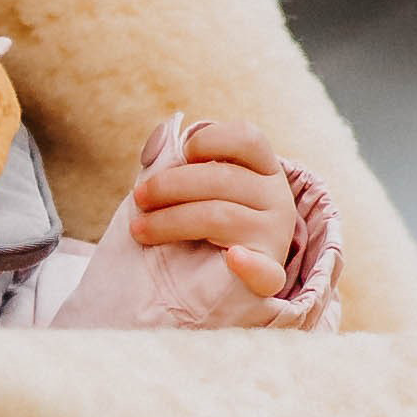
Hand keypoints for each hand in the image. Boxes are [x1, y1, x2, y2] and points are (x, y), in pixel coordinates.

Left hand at [127, 118, 296, 297]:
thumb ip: (174, 159)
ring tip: (139, 229)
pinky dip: (250, 266)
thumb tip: (160, 136)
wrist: (211, 280)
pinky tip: (233, 258)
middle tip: (139, 197)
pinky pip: (266, 272)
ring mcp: (275, 235)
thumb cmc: (197, 223)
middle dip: (171, 185)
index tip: (182, 154)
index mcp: (263, 168)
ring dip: (170, 221)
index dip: (209, 140)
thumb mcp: (191, 186)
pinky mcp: (268, 274)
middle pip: (225, 178)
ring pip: (221, 217)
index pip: (247, 138)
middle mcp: (277, 197)